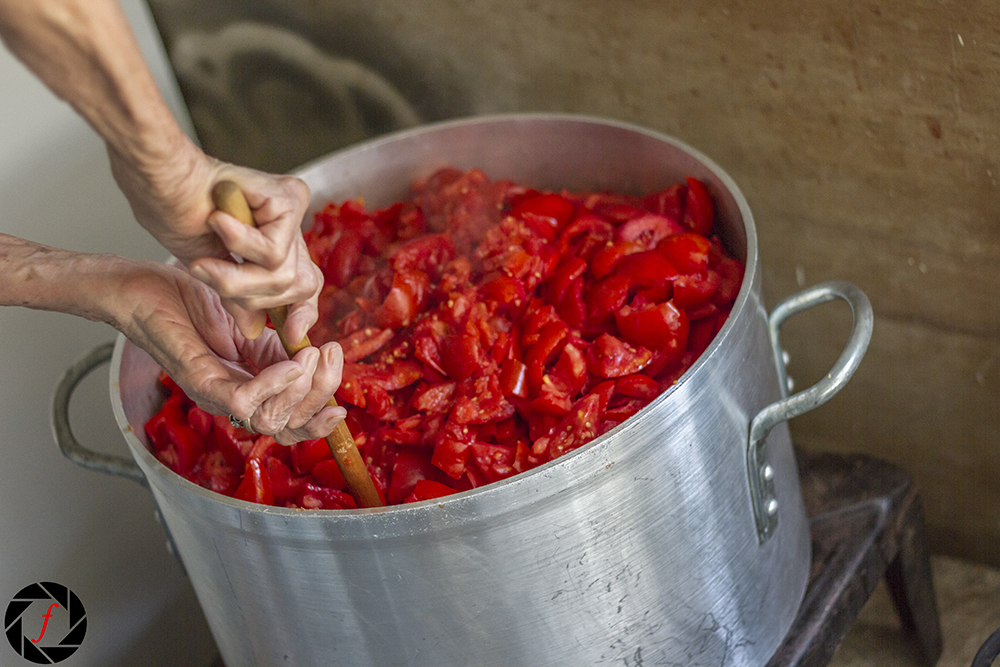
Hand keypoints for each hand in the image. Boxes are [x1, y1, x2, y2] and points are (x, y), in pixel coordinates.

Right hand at [106, 139, 321, 343]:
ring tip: (205, 257)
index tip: (291, 335)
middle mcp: (292, 224)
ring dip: (237, 277)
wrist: (160, 181)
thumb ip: (241, 296)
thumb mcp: (214, 270)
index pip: (306, 285)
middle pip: (301, 286)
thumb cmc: (177, 214)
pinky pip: (275, 252)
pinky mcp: (290, 198)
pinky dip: (240, 246)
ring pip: (284, 275)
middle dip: (254, 296)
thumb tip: (256, 330)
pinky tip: (217, 222)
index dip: (302, 313)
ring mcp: (293, 209)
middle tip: (210, 276)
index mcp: (278, 239)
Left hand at [120, 259, 343, 444]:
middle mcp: (234, 401)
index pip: (292, 426)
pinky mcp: (199, 383)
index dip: (319, 421)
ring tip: (310, 355)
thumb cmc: (193, 302)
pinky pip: (244, 401)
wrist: (147, 288)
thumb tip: (316, 355)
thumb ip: (282, 345)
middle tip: (329, 356)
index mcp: (251, 390)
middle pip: (289, 427)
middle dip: (319, 395)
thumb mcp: (255, 325)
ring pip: (270, 421)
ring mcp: (216, 396)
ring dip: (301, 390)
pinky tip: (291, 361)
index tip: (342, 403)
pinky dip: (274, 384)